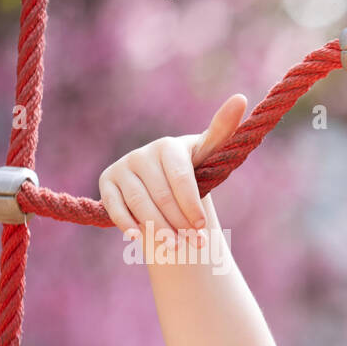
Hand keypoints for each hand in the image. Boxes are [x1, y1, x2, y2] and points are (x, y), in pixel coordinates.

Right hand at [98, 93, 247, 260]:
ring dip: (160, 231)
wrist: (168, 185)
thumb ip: (224, 131)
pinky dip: (130, 226)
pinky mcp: (106, 183)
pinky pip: (115, 209)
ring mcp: (122, 167)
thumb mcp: (211, 155)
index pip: (181, 180)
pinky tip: (142, 239)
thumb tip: (240, 98)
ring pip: (141, 206)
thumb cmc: (196, 170)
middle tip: (195, 244)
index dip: (191, 206)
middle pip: (162, 198)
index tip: (202, 227)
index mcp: (169, 146)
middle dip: (180, 225)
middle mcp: (142, 153)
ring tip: (177, 247)